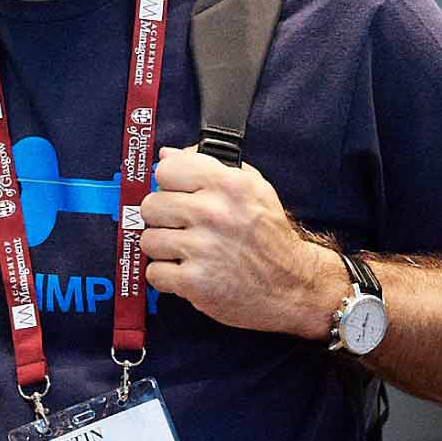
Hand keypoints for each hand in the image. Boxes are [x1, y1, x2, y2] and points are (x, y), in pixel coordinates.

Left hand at [137, 145, 341, 338]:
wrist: (293, 286)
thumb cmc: (269, 236)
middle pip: (151, 205)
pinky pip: (154, 272)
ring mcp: (203, 248)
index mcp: (228, 184)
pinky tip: (187, 272)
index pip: (166, 170)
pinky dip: (167, 277)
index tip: (179, 195)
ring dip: (164, 249)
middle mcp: (214, 213)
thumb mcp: (252, 189)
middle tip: (183, 227)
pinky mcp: (194, 282)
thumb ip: (209, 165)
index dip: (169, 184)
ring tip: (188, 252)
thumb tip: (166, 154)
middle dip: (163, 218)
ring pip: (148, 240)